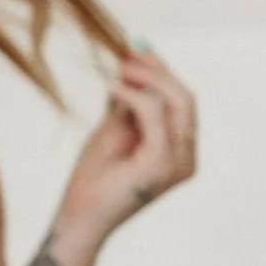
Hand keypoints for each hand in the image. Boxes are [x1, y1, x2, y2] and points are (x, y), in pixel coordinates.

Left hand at [57, 44, 198, 243]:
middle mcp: (187, 156)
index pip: (182, 100)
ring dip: (147, 77)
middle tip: (126, 53)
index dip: (160, 71)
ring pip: (177, 101)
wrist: (79, 216)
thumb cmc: (93, 178)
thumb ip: (128, 101)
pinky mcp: (161, 163)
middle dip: (157, 69)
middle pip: (185, 97)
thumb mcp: (114, 129)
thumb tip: (131, 62)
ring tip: (118, 70)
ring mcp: (179, 162)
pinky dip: (134, 95)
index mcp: (179, 150)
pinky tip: (113, 88)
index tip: (134, 49)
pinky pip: (154, 114)